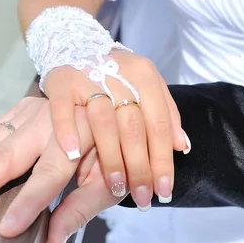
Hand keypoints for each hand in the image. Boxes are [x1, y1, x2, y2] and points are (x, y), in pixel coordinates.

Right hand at [0, 97, 120, 242]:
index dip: (26, 203)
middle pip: (4, 157)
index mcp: (79, 136)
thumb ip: (80, 211)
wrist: (113, 109)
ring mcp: (30, 111)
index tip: (5, 230)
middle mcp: (49, 120)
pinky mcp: (18, 110)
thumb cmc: (115, 152)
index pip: (48, 175)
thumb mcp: (109, 183)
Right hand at [45, 50, 190, 204]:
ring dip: (111, 157)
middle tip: (143, 199)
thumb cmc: (113, 76)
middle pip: (135, 127)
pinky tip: (74, 155)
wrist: (74, 43)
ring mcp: (88, 77)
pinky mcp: (61, 81)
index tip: (163, 191)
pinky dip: (67, 130)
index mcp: (144, 76)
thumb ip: (165, 114)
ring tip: (116, 187)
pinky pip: (63, 108)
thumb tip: (182, 147)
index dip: (162, 160)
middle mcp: (119, 75)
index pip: (159, 123)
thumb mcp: (145, 87)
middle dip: (140, 167)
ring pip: (104, 121)